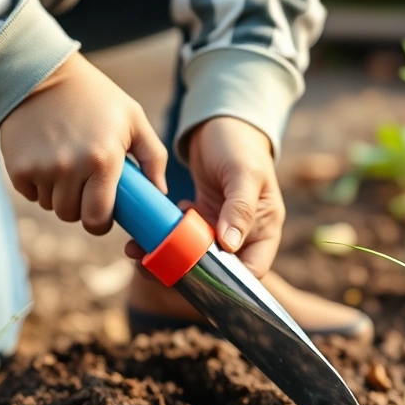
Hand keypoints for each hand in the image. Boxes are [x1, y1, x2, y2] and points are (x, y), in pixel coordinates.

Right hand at [0, 52, 167, 234]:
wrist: (40, 74)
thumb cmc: (95, 97)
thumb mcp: (133, 118)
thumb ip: (153, 157)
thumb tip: (160, 192)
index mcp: (103, 160)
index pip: (98, 219)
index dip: (101, 220)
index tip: (102, 210)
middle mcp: (71, 168)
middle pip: (72, 216)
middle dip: (80, 206)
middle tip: (85, 183)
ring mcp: (41, 169)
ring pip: (51, 206)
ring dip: (59, 194)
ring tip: (66, 165)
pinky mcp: (18, 168)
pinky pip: (30, 194)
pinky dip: (37, 184)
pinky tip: (45, 159)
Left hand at [126, 117, 284, 277]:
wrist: (221, 122)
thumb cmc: (241, 144)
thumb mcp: (243, 173)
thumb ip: (239, 208)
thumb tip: (229, 246)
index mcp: (265, 228)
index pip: (252, 270)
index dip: (227, 282)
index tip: (193, 280)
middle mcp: (245, 234)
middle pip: (218, 269)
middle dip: (184, 272)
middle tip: (150, 267)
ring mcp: (221, 227)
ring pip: (195, 255)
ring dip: (167, 256)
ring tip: (138, 250)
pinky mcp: (201, 217)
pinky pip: (182, 237)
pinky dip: (164, 237)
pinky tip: (146, 231)